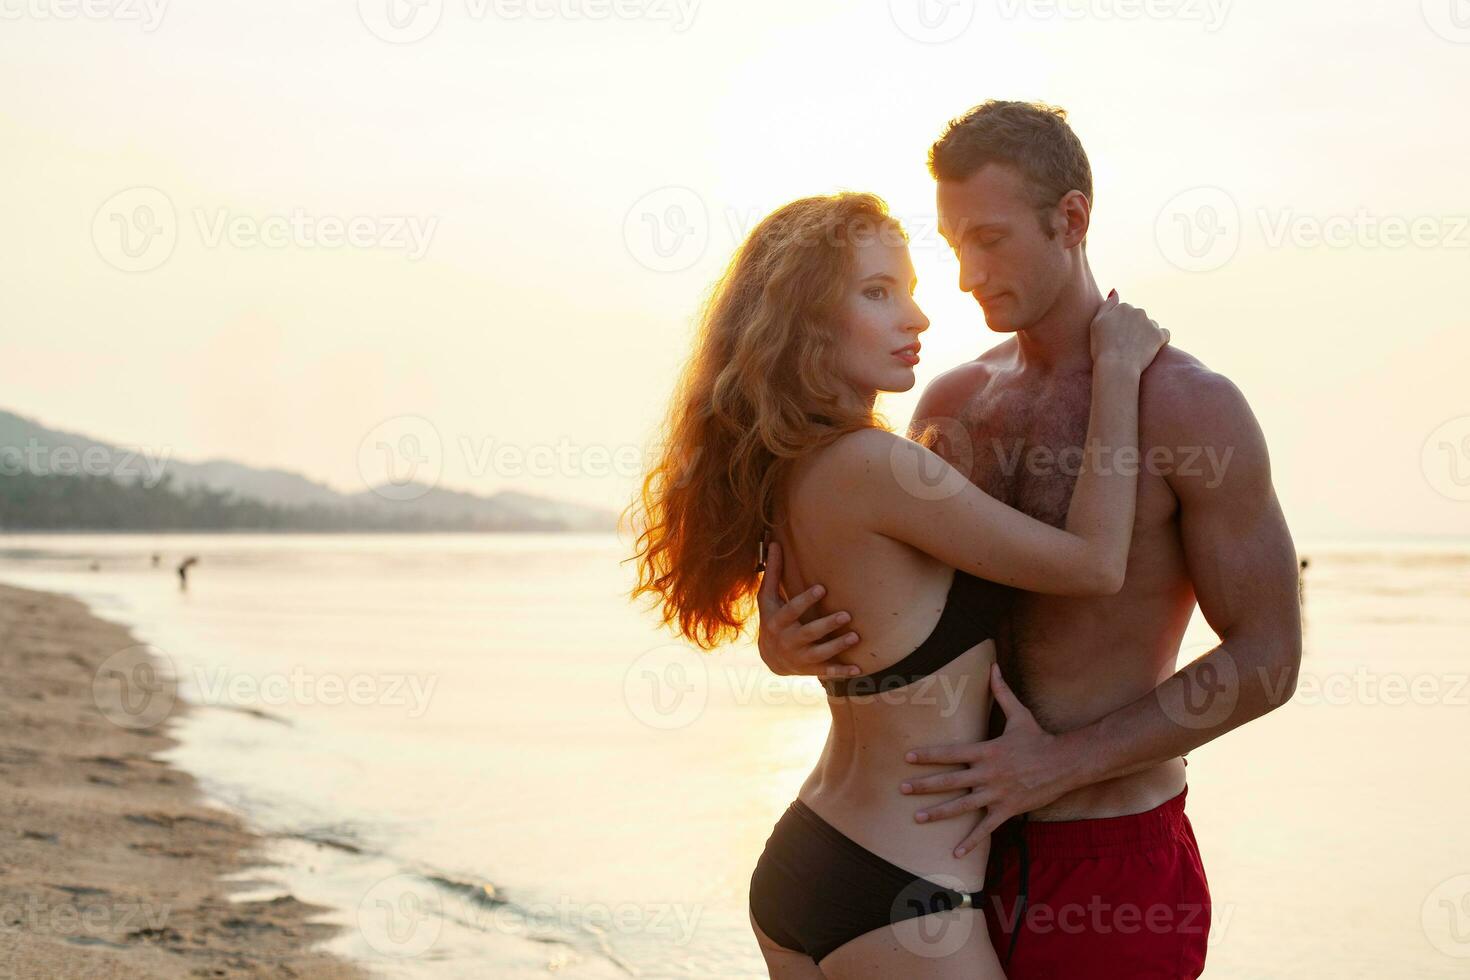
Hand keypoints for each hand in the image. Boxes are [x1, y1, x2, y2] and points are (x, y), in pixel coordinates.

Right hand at [756, 541, 861, 678]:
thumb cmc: (772, 619)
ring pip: (819, 653)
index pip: (791, 610)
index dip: (805, 600)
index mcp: (777, 621)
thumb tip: (773, 543)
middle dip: (826, 625)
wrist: (769, 657)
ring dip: (837, 646)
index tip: (822, 588)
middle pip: (808, 633)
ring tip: (855, 636)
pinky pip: (826, 672)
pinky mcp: (810, 669)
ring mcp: (799, 657)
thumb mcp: (768, 598)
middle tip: (846, 614)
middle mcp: (787, 640)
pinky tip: (858, 668)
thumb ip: (773, 572)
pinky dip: (842, 671)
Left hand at [901, 664, 1075, 857]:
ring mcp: (997, 794)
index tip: (907, 757)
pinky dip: (970, 841)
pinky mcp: (1007, 810)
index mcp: (987, 751)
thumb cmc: (1039, 738)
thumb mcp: (1019, 714)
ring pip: (962, 806)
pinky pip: (986, 828)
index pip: (951, 753)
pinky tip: (955, 854)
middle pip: (950, 781)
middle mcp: (988, 774)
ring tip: (917, 818)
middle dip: (924, 785)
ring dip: (939, 813)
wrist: (1065, 764)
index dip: (928, 756)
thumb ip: (1002, 692)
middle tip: (901, 789)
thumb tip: (993, 667)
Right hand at [1089, 290, 1168, 373]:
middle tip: (1125, 344)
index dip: (1120, 326)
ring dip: (1146, 334)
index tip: (1116, 337)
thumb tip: (1116, 291)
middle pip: (1139, 318)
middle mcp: (1138, 311)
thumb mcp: (1096, 323)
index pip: (1125, 312)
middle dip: (1134, 328)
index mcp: (1123, 307)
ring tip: (1136, 349)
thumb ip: (1107, 305)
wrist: (1116, 366)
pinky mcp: (1160, 336)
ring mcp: (1150, 323)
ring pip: (1151, 326)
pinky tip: (1150, 350)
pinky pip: (1164, 334)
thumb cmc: (1102, 347)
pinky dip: (1159, 341)